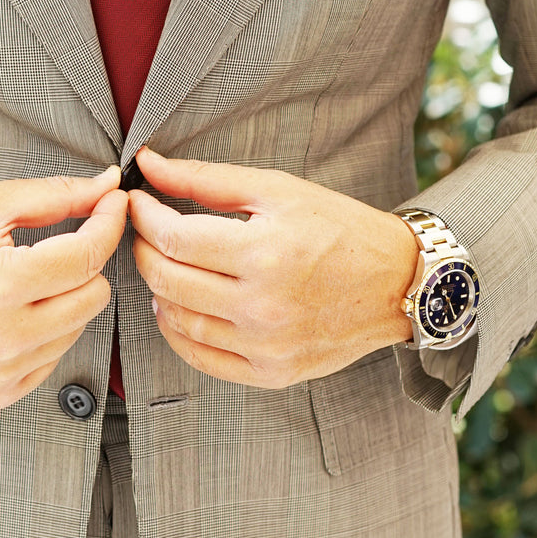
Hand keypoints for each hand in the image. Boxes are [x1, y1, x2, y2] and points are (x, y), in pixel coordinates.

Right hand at [0, 167, 127, 409]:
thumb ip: (52, 196)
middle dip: (81, 264)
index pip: (87, 255)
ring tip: (18, 282)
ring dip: (62, 300)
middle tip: (51, 246)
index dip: (107, 222)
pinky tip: (9, 314)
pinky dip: (43, 332)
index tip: (111, 203)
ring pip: (78, 328)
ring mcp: (0, 373)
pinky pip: (52, 357)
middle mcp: (3, 338)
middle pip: (94, 295)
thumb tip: (106, 188)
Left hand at [128, 146, 418, 386]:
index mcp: (264, 253)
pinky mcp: (271, 373)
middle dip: (143, 249)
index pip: (173, 238)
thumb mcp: (277, 190)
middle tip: (146, 231)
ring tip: (166, 265)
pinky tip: (180, 306)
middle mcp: (263, 306)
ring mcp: (266, 346)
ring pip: (178, 321)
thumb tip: (148, 164)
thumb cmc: (340, 229)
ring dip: (158, 290)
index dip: (144, 217)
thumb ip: (206, 179)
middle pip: (167, 280)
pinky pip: (202, 358)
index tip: (139, 202)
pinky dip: (178, 332)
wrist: (397, 283)